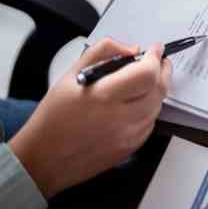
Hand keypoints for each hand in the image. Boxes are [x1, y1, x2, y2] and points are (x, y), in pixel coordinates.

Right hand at [8, 39, 170, 198]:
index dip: (155, 57)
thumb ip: (103, 53)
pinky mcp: (131, 149)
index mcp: (104, 97)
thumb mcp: (70, 74)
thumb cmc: (53, 117)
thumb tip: (132, 49)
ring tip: (146, 80)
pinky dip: (150, 108)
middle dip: (163, 70)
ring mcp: (129, 136)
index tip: (155, 48)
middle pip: (159, 89)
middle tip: (159, 61)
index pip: (147, 73)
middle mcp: (121, 118)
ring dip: (157, 89)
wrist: (43, 159)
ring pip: (158, 106)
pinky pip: (151, 123)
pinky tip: (137, 103)